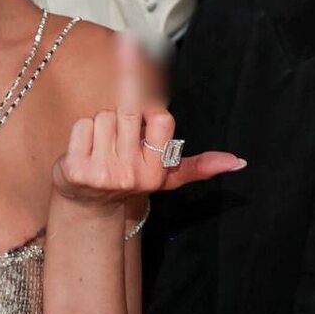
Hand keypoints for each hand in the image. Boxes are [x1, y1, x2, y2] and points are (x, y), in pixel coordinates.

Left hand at [52, 33, 244, 206]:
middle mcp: (132, 174)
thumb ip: (199, 165)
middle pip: (130, 111)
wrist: (88, 203)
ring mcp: (103, 172)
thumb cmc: (129, 179)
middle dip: (123, 116)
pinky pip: (82, 126)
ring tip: (103, 146)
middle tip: (119, 136)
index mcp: (156, 171)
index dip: (151, 110)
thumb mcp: (166, 177)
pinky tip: (86, 150)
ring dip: (101, 125)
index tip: (143, 118)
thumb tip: (237, 161)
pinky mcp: (77, 169)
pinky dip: (82, 132)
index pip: (162, 118)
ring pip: (104, 116)